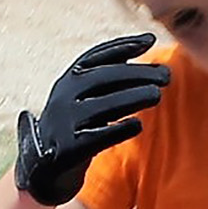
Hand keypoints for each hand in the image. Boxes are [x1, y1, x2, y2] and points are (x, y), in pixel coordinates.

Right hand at [15, 34, 170, 206]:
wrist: (42, 168)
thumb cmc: (74, 127)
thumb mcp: (83, 98)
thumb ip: (107, 81)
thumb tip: (146, 60)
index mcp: (68, 80)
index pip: (97, 56)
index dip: (123, 46)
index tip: (150, 40)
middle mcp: (64, 97)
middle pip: (103, 78)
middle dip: (137, 73)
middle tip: (166, 75)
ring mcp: (65, 122)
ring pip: (102, 106)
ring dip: (132, 98)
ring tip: (157, 95)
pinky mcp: (68, 148)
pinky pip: (97, 138)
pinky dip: (118, 130)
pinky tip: (138, 125)